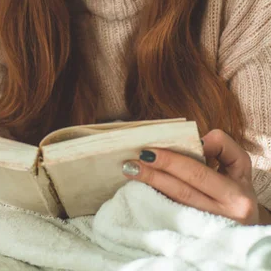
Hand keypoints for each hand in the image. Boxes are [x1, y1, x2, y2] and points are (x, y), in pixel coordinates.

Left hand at [122, 128, 259, 224]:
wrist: (248, 225)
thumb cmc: (239, 186)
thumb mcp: (240, 162)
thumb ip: (221, 144)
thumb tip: (197, 142)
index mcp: (235, 196)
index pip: (197, 174)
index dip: (172, 162)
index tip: (149, 151)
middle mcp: (224, 216)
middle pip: (181, 192)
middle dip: (154, 174)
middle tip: (132, 162)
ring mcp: (208, 231)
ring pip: (174, 206)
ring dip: (151, 187)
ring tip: (131, 172)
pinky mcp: (196, 237)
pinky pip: (172, 217)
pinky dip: (155, 201)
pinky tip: (140, 190)